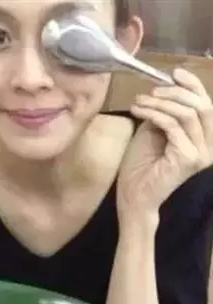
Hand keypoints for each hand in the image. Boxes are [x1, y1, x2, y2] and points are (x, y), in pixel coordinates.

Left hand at [117, 68, 212, 224]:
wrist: (134, 196)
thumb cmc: (141, 167)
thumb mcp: (155, 132)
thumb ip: (165, 113)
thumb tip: (164, 89)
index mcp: (205, 138)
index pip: (206, 104)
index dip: (193, 85)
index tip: (174, 72)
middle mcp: (210, 146)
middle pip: (201, 105)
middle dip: (174, 92)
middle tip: (150, 91)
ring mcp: (202, 153)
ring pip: (187, 113)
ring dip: (160, 103)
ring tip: (139, 101)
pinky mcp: (188, 158)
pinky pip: (172, 125)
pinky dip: (154, 114)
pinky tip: (137, 111)